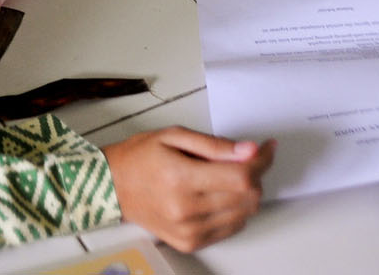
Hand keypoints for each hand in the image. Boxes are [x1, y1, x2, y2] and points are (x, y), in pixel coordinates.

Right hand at [102, 127, 274, 252]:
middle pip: (247, 196)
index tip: (267, 148)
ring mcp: (189, 230)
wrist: (112, 186)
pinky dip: (235, 210)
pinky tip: (221, 194)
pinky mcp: (189, 242)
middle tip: (246, 158)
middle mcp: (185, 209)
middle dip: (256, 173)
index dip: (262, 160)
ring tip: (229, 175)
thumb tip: (249, 151)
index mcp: (181, 178)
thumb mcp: (174, 135)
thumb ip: (214, 145)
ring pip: (244, 214)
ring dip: (247, 192)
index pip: (240, 176)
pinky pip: (231, 228)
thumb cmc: (140, 157)